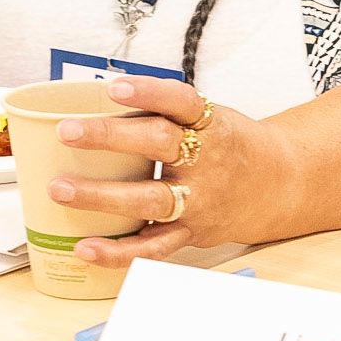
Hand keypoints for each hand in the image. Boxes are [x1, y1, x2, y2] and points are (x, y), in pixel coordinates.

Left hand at [47, 74, 299, 263]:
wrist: (279, 185)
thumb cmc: (230, 146)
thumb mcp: (210, 118)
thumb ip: (163, 114)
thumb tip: (92, 103)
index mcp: (211, 125)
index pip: (181, 101)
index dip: (149, 92)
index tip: (114, 88)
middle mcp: (207, 161)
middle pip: (160, 145)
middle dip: (110, 138)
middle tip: (67, 132)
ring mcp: (200, 200)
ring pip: (151, 200)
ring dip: (102, 196)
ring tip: (60, 189)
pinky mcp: (192, 233)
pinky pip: (153, 247)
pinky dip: (118, 251)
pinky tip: (85, 247)